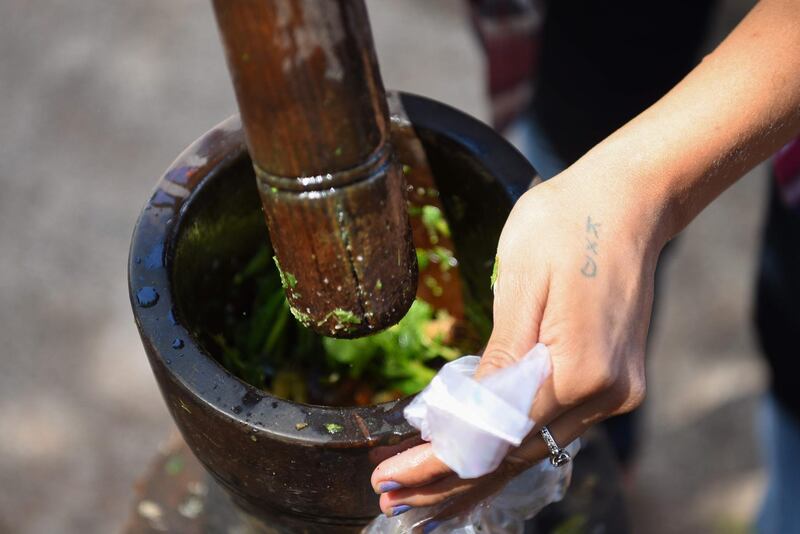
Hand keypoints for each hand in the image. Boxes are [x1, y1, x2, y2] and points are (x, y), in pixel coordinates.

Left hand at [370, 170, 662, 524]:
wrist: (630, 199)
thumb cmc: (566, 223)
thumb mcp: (518, 285)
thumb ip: (497, 360)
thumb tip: (465, 420)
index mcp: (580, 370)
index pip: (494, 439)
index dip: (437, 465)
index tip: (388, 481)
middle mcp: (605, 395)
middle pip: (515, 457)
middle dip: (449, 484)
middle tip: (392, 504)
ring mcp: (615, 392)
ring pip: (534, 449)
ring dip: (477, 474)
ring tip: (423, 500)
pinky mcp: (613, 381)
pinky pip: (552, 427)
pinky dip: (509, 447)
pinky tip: (478, 464)